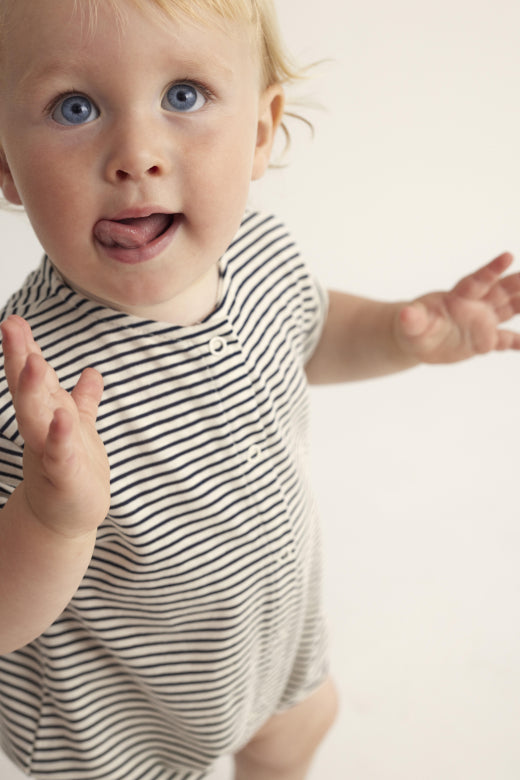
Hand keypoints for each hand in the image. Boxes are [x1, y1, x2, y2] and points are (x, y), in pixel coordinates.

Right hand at [1, 315, 109, 537]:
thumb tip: (91, 372)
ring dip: (34, 391)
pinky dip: (60, 436)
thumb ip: (83, 399)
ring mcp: (50, 452)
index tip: (13, 319)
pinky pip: (61, 454)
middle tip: (10, 324)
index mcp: (46, 413)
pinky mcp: (65, 476)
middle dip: (19, 358)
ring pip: (37, 418)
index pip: (31, 377)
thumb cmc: (72, 469)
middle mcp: (42, 429)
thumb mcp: (79, 427)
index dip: (23, 348)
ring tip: (35, 362)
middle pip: (27, 389)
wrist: (69, 516)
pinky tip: (62, 418)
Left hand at [395, 252, 519, 363]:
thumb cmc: (413, 326)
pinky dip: (516, 341)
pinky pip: (505, 340)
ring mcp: (482, 321)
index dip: (492, 269)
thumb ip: (412, 318)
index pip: (478, 280)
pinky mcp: (484, 340)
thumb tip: (405, 315)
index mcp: (459, 296)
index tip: (508, 256)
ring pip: (508, 309)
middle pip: (501, 291)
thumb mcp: (410, 324)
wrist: (417, 338)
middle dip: (517, 283)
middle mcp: (475, 305)